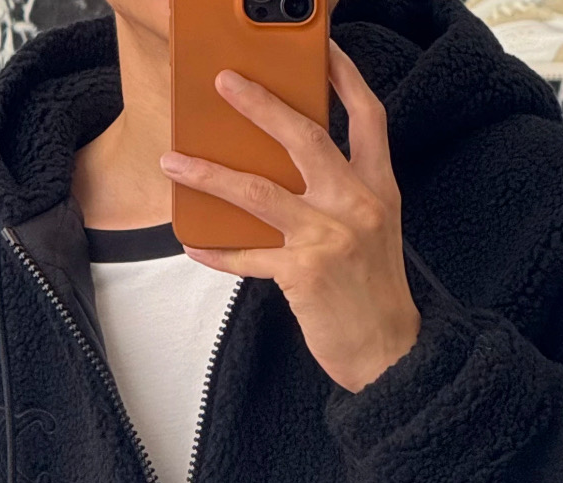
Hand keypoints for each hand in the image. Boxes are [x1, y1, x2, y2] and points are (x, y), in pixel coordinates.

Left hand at [160, 41, 420, 392]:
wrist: (388, 353)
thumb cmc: (375, 295)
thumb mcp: (374, 233)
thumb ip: (345, 197)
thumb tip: (288, 174)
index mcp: (379, 189)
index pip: (368, 117)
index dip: (346, 79)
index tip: (323, 50)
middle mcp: (356, 204)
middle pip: (305, 137)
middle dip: (261, 104)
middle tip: (225, 83)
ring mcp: (329, 237)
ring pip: (259, 192)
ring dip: (210, 174)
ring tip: (174, 161)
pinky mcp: (304, 273)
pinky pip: (248, 256)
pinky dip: (218, 252)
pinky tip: (193, 243)